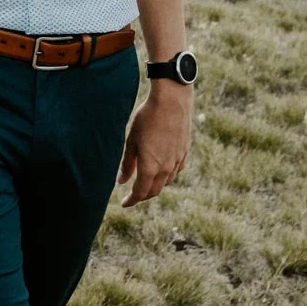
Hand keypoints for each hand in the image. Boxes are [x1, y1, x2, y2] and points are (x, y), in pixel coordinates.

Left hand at [119, 84, 190, 206]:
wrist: (172, 102)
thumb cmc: (147, 118)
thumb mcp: (131, 140)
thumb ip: (127, 164)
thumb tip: (121, 181)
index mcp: (150, 167)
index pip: (140, 192)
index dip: (131, 200)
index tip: (124, 203)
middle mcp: (166, 168)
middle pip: (154, 191)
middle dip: (142, 195)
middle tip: (133, 194)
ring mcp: (177, 161)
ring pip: (166, 182)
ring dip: (155, 185)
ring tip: (145, 180)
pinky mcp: (185, 152)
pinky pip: (176, 170)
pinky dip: (167, 175)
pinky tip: (162, 168)